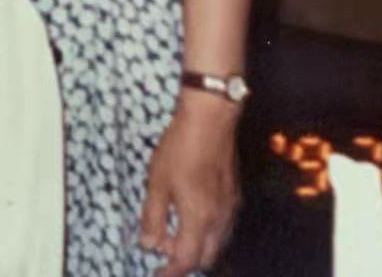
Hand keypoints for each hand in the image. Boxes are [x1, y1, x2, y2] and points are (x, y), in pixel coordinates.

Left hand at [139, 92, 240, 276]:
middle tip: (161, 248)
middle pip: (206, 258)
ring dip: (197, 246)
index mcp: (199, 219)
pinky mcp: (234, 195)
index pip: (186, 260)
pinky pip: (222, 227)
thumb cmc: (180, 149)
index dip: (169, 272)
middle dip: (184, 260)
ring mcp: (230, 208)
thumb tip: (148, 245)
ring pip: (217, 243)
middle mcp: (220, 220)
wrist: (210, 120)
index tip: (156, 275)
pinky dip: (206, 232)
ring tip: (172, 230)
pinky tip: (191, 215)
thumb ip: (152, 217)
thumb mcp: (156, 183)